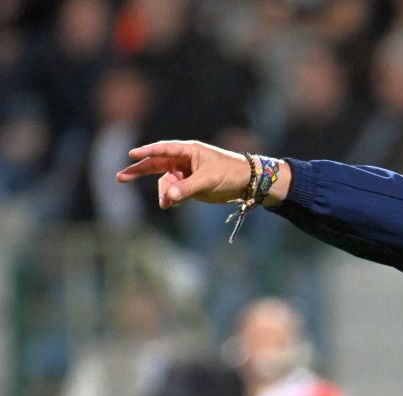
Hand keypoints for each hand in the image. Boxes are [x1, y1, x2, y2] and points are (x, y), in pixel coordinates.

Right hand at [115, 140, 288, 208]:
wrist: (247, 183)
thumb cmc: (229, 173)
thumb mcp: (208, 180)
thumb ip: (187, 188)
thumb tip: (168, 197)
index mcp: (188, 151)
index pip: (163, 149)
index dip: (146, 152)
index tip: (132, 154)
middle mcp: (183, 160)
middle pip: (156, 165)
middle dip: (139, 171)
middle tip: (120, 177)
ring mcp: (185, 174)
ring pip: (165, 183)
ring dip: (162, 193)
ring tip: (166, 204)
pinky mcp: (189, 186)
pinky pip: (174, 192)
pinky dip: (171, 198)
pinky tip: (171, 204)